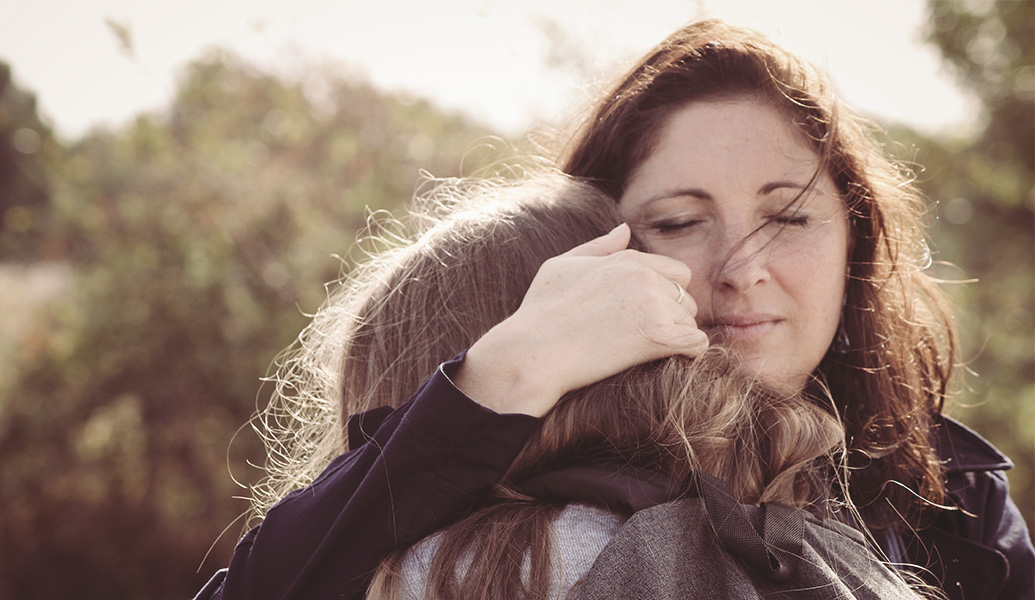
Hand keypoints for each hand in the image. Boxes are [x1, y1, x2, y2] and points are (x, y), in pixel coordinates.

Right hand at [452, 223, 708, 416]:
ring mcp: (653, 304)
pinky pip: (696, 343)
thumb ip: (598, 247)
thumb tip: (625, 230)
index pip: (676, 272)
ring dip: (675, 336)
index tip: (643, 316)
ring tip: (645, 350)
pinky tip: (669, 360)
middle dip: (672, 314)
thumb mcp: (561, 266)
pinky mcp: (658, 335)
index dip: (664, 295)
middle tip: (645, 335)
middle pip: (686, 296)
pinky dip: (688, 353)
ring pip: (689, 321)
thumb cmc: (539, 312)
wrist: (533, 352)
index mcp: (626, 260)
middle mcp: (645, 276)